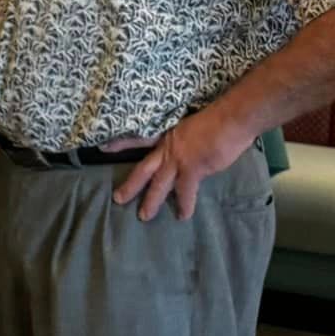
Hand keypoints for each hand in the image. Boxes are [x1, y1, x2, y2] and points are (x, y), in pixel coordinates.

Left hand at [110, 109, 253, 220]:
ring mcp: (178, 159)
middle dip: (130, 185)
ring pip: (159, 184)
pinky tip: (183, 216)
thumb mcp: (192, 126)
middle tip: (117, 199)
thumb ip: (186, 141)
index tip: (102, 148)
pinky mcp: (193, 168)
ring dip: (151, 201)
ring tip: (143, 216)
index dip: (121, 144)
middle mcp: (168, 148)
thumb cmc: (217, 119)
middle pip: (143, 169)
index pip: (139, 139)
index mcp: (167, 136)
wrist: (231, 119)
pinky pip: (185, 191)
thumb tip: (189, 151)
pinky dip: (185, 205)